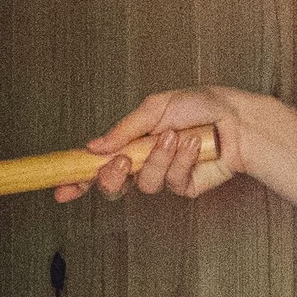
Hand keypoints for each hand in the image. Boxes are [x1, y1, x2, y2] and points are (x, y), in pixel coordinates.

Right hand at [53, 86, 296, 211]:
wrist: (236, 118)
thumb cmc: (199, 106)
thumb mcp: (156, 108)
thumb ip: (124, 130)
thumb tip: (94, 147)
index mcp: (132, 142)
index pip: (97, 165)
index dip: (78, 180)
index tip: (60, 189)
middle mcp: (144, 161)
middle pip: (113, 186)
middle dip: (112, 176)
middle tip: (121, 161)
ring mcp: (164, 175)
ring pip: (144, 185)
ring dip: (157, 160)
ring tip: (173, 138)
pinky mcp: (185, 186)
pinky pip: (172, 182)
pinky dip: (179, 161)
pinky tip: (191, 146)